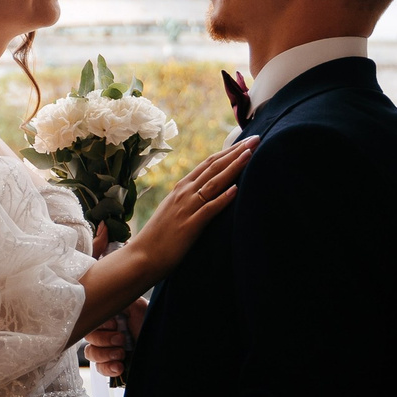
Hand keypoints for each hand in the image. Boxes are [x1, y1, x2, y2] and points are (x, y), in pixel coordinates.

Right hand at [84, 298, 145, 379]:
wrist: (165, 348)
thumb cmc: (150, 324)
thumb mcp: (136, 305)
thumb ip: (117, 300)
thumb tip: (102, 296)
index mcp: (109, 317)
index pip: (90, 320)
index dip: (99, 324)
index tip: (114, 324)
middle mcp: (106, 332)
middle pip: (88, 337)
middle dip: (104, 340)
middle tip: (121, 340)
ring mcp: (108, 349)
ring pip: (91, 353)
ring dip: (105, 354)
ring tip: (121, 354)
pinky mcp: (112, 365)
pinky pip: (99, 368)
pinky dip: (108, 368)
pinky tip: (119, 366)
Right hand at [120, 135, 255, 278]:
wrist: (141, 257)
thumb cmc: (158, 238)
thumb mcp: (173, 212)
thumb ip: (188, 200)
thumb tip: (205, 194)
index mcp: (180, 189)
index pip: (208, 164)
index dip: (228, 151)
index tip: (245, 142)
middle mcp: (183, 193)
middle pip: (213, 167)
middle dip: (236, 152)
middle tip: (255, 139)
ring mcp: (186, 208)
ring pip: (213, 183)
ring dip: (233, 167)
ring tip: (250, 154)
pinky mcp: (189, 226)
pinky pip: (209, 209)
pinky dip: (223, 198)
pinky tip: (236, 189)